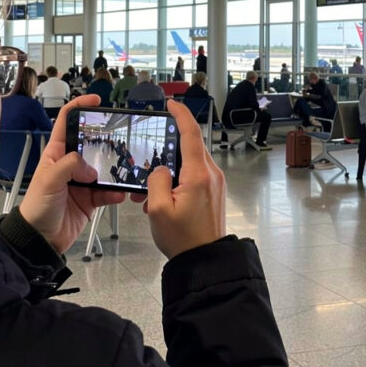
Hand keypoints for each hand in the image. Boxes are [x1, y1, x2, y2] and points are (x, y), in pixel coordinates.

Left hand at [20, 95, 125, 253]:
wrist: (40, 240)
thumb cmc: (36, 208)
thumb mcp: (48, 181)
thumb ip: (69, 166)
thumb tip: (91, 167)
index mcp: (56, 154)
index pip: (66, 123)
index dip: (80, 108)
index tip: (96, 101)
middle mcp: (70, 165)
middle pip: (92, 144)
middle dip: (105, 141)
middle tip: (120, 139)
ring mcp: (82, 182)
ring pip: (104, 168)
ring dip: (114, 170)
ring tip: (124, 170)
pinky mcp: (91, 199)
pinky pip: (108, 191)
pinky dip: (116, 192)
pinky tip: (119, 193)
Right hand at [145, 99, 225, 259]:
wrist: (205, 261)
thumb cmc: (184, 240)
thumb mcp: (158, 209)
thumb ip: (155, 180)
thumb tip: (160, 169)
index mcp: (198, 174)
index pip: (191, 133)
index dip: (180, 114)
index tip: (171, 105)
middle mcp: (211, 174)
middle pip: (189, 147)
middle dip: (168, 149)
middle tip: (150, 158)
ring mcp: (214, 183)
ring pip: (190, 162)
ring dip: (170, 170)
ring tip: (152, 193)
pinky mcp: (213, 192)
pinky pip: (194, 176)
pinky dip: (177, 181)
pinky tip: (163, 199)